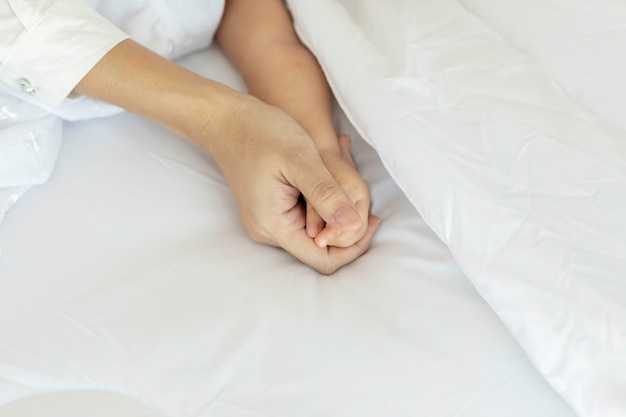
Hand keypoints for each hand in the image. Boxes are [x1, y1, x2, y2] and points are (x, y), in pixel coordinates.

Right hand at [210, 96, 379, 273]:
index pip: (323, 259)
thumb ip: (327, 194)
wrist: (226, 119)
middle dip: (346, 223)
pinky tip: (329, 173)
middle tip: (358, 186)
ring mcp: (269, 222)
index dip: (353, 246)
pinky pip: (306, 217)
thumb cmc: (260, 133)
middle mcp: (269, 232)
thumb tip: (354, 225)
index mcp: (274, 225)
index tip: (372, 218)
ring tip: (343, 171)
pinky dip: (323, 201)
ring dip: (335, 209)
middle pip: (322, 247)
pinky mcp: (272, 210)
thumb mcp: (300, 159)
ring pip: (316, 231)